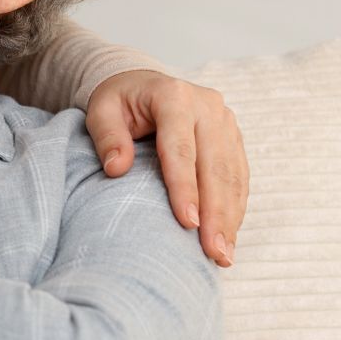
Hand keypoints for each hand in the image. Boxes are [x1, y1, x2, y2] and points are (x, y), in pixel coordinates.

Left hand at [85, 70, 247, 266]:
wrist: (141, 85)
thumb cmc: (119, 102)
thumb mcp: (101, 111)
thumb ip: (107, 137)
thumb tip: (116, 169)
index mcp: (174, 97)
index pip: (181, 149)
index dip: (186, 188)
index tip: (188, 223)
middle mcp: (207, 107)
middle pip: (215, 166)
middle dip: (216, 213)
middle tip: (213, 252)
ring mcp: (225, 122)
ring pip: (232, 175)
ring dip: (230, 217)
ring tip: (223, 254)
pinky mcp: (233, 138)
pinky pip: (239, 176)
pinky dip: (235, 208)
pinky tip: (229, 236)